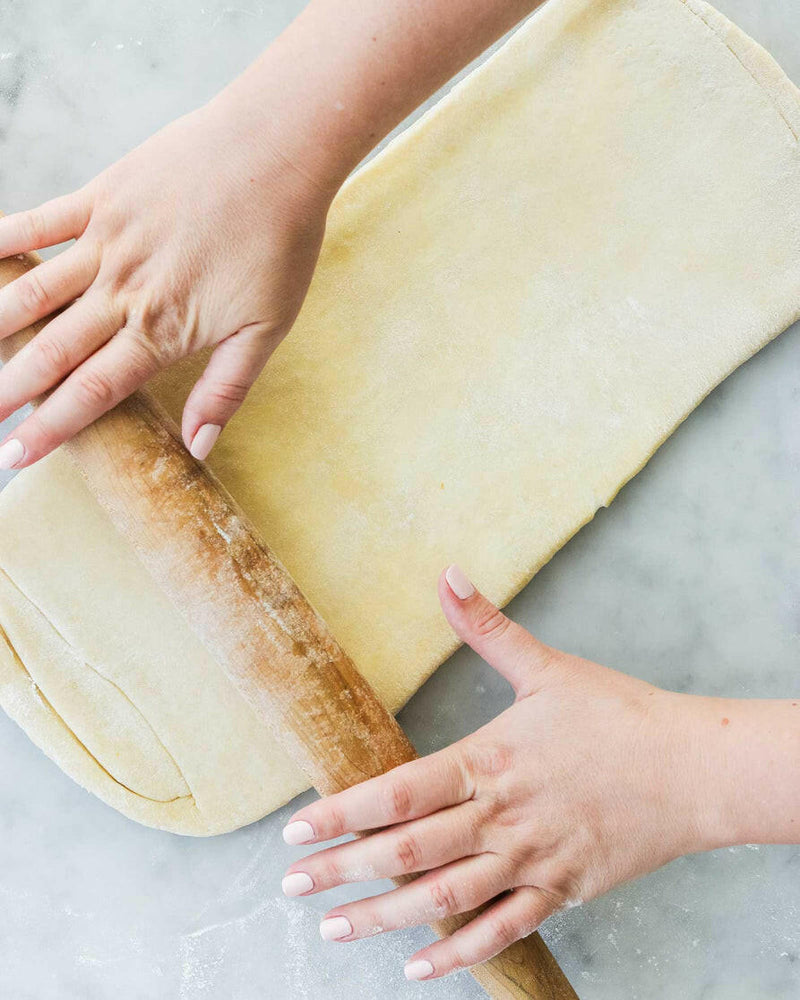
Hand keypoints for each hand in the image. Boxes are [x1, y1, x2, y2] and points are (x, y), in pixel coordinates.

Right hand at [0, 96, 331, 468]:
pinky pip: (38, 222)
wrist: (277, 153)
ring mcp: (107, 242)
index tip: (15, 456)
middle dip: (9, 391)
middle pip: (52, 352)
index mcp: (163, 329)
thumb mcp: (266, 329)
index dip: (51, 428)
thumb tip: (197, 447)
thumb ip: (225, 390)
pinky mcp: (101, 197)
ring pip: (33, 294)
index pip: (94, 391)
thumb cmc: (280, 244)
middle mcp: (124, 291)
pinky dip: (1, 241)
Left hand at [280, 565, 727, 980]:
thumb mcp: (548, 667)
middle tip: (289, 885)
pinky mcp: (560, 891)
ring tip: (332, 929)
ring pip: (443, 899)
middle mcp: (501, 817)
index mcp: (490, 761)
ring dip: (382, 918)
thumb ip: (487, 628)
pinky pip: (500, 931)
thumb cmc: (619, 715)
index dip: (341, 813)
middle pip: (408, 851)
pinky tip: (416, 970)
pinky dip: (457, 955)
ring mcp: (530, 861)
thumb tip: (447, 574)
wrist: (694, 768)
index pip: (399, 792)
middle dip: (342, 870)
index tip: (294, 830)